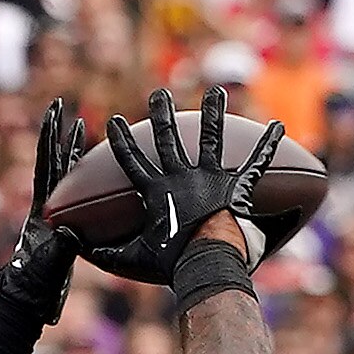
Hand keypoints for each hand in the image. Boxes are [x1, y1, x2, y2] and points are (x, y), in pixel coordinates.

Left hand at [0, 95, 87, 322]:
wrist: (29, 305)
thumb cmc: (36, 289)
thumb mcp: (49, 267)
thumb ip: (60, 249)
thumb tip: (68, 233)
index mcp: (40, 211)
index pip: (45, 167)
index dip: (49, 140)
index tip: (54, 114)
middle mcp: (45, 208)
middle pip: (51, 163)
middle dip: (55, 135)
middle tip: (60, 106)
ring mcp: (53, 216)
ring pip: (64, 176)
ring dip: (71, 152)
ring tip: (80, 125)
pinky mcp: (63, 226)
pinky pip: (75, 196)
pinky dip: (84, 180)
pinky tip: (94, 168)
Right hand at [80, 88, 282, 287]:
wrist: (206, 261)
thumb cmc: (169, 262)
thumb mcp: (131, 259)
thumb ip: (104, 252)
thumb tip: (75, 245)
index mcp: (155, 191)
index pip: (132, 161)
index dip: (121, 141)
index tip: (114, 121)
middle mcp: (181, 176)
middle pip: (168, 139)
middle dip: (162, 113)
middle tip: (159, 94)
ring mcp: (209, 177)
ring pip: (210, 138)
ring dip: (213, 113)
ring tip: (216, 91)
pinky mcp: (235, 185)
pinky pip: (255, 162)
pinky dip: (268, 144)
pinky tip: (278, 126)